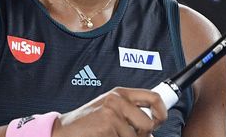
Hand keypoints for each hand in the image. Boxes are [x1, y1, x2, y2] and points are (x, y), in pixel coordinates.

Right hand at [52, 87, 167, 136]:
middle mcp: (117, 100)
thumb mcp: (110, 109)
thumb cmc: (87, 122)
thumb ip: (130, 113)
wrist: (63, 130)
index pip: (154, 97)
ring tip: (112, 135)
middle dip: (143, 136)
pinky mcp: (106, 127)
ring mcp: (111, 113)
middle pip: (148, 124)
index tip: (159, 122)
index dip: (162, 112)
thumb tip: (152, 130)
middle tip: (132, 136)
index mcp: (121, 93)